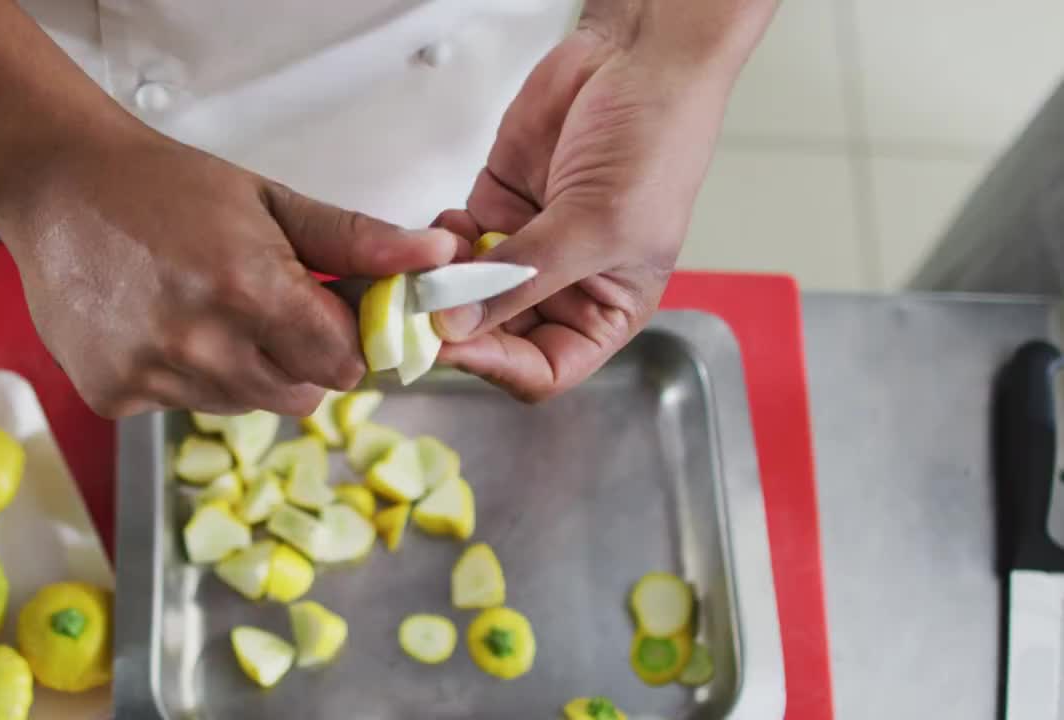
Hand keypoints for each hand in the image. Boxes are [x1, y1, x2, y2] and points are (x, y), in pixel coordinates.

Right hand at [0, 131, 458, 417]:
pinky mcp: (115, 396)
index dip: (342, 338)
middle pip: (302, 395)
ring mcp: (153, 377)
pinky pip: (187, 406)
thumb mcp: (272, 203)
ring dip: (245, 369)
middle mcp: (202, 345)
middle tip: (263, 305)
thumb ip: (359, 241)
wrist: (59, 186)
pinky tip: (162, 326)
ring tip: (207, 309)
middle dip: (300, 358)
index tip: (325, 312)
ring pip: (246, 405)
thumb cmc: (166, 186)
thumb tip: (436, 259)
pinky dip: (188, 378)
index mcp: (251, 290)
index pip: (344, 364)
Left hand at [432, 5, 771, 401]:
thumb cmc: (654, 142)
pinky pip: (451, 245)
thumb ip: (524, 277)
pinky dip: (437, 244)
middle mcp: (564, 287)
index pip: (544, 369)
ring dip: (440, 285)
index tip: (455, 343)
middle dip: (457, 325)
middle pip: (495, 335)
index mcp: (607, 310)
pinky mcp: (495, 208)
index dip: (498, 365)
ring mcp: (525, 247)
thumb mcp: (597, 225)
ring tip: (428, 267)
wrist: (638, 57)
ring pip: (464, 293)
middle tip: (418, 310)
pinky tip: (443, 229)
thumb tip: (457, 324)